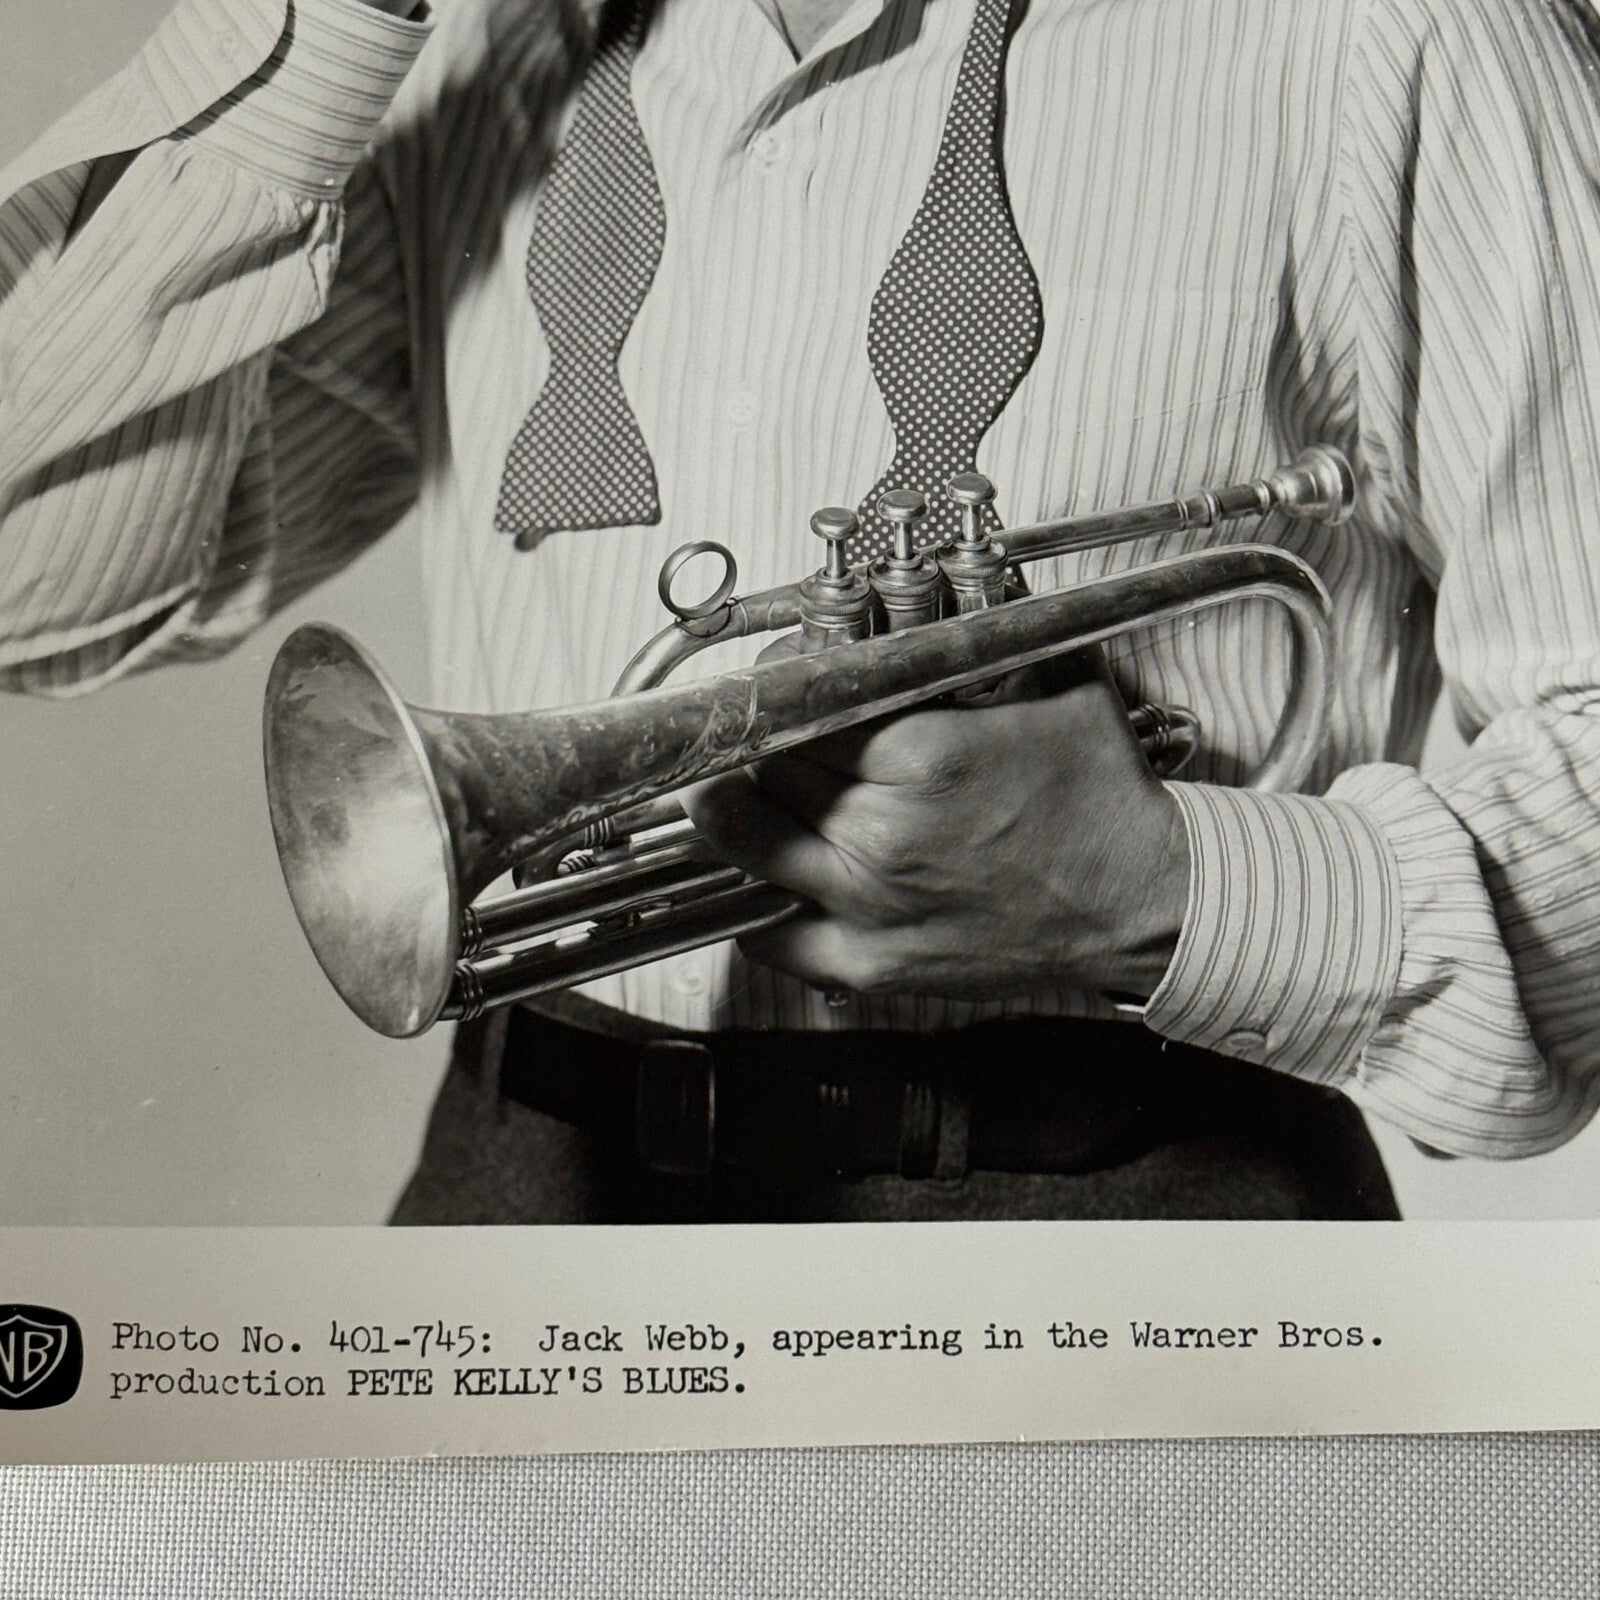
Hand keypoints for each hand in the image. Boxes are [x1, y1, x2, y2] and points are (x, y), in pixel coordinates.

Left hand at [680, 649, 1190, 1001]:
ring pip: (750, 845)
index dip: (778, 687)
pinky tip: (761, 877)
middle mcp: (885, 834)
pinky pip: (771, 938)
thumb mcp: (1056, 690)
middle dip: (760, 745)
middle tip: (764, 733)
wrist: (1144, 902)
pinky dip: (752, 906)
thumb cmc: (1105, 804)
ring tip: (735, 790)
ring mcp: (872, 905)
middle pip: (767, 772)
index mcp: (923, 758)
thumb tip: (949, 588)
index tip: (774, 679)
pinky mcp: (874, 962)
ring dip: (734, 813)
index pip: (802, 708)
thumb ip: (988, 642)